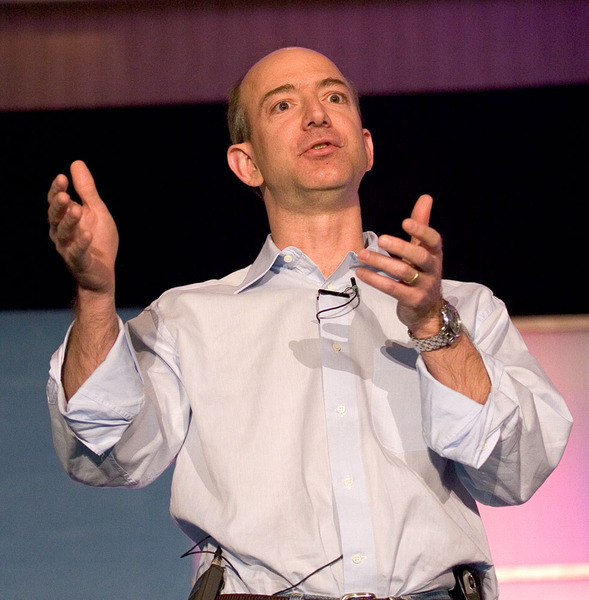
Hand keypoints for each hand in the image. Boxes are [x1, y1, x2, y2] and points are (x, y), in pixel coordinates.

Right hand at [48, 161, 118, 294]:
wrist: (104, 272)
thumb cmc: (98, 240)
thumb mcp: (96, 211)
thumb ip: (87, 190)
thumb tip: (76, 163)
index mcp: (64, 218)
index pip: (56, 202)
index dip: (56, 190)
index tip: (62, 177)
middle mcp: (61, 233)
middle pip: (55, 217)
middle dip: (58, 205)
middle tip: (64, 194)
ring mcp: (68, 248)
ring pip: (63, 234)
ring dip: (69, 222)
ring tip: (76, 210)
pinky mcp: (79, 262)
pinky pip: (77, 253)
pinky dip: (81, 243)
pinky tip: (87, 234)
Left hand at [356, 194, 443, 336]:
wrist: (428, 312)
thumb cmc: (422, 275)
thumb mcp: (424, 251)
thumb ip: (422, 225)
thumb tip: (426, 197)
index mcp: (435, 254)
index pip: (433, 240)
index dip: (422, 230)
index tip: (406, 222)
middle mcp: (432, 269)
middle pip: (419, 256)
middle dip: (400, 247)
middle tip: (380, 238)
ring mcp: (424, 286)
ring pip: (403, 272)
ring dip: (380, 262)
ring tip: (362, 255)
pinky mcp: (412, 300)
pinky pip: (393, 288)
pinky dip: (375, 280)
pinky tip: (361, 272)